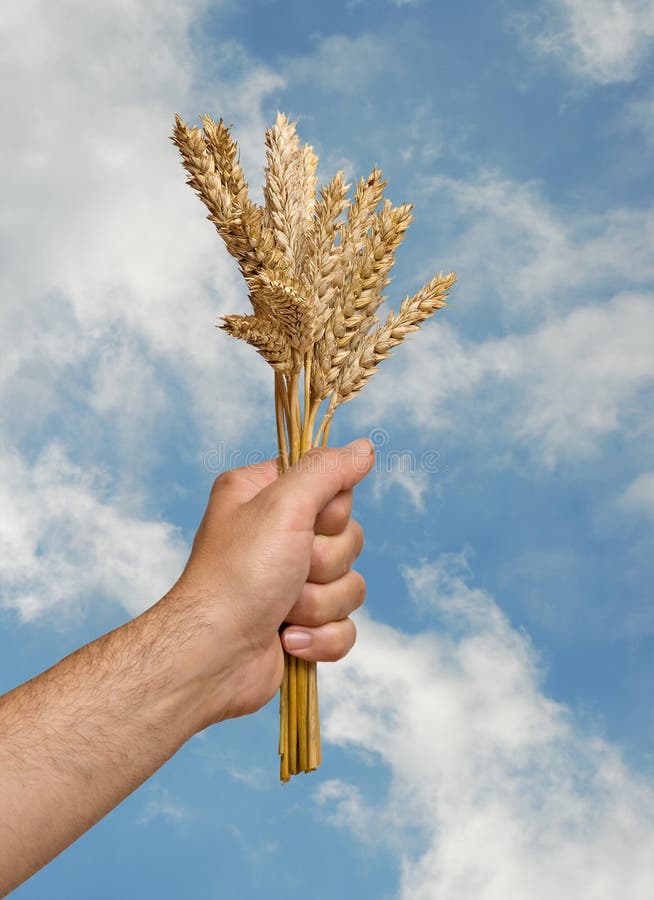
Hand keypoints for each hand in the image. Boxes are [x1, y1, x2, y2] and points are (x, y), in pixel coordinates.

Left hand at [162, 438, 374, 726]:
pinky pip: (345, 625)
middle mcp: (276, 534)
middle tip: (288, 571)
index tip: (304, 522)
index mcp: (262, 496)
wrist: (213, 657)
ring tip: (282, 611)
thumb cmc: (238, 576)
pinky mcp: (301, 623)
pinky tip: (288, 640)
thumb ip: (327, 471)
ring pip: (351, 583)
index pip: (330, 484)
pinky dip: (322, 637)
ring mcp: (289, 581)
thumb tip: (364, 448)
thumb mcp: (283, 506)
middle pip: (348, 537)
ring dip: (320, 604)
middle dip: (324, 564)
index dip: (328, 510)